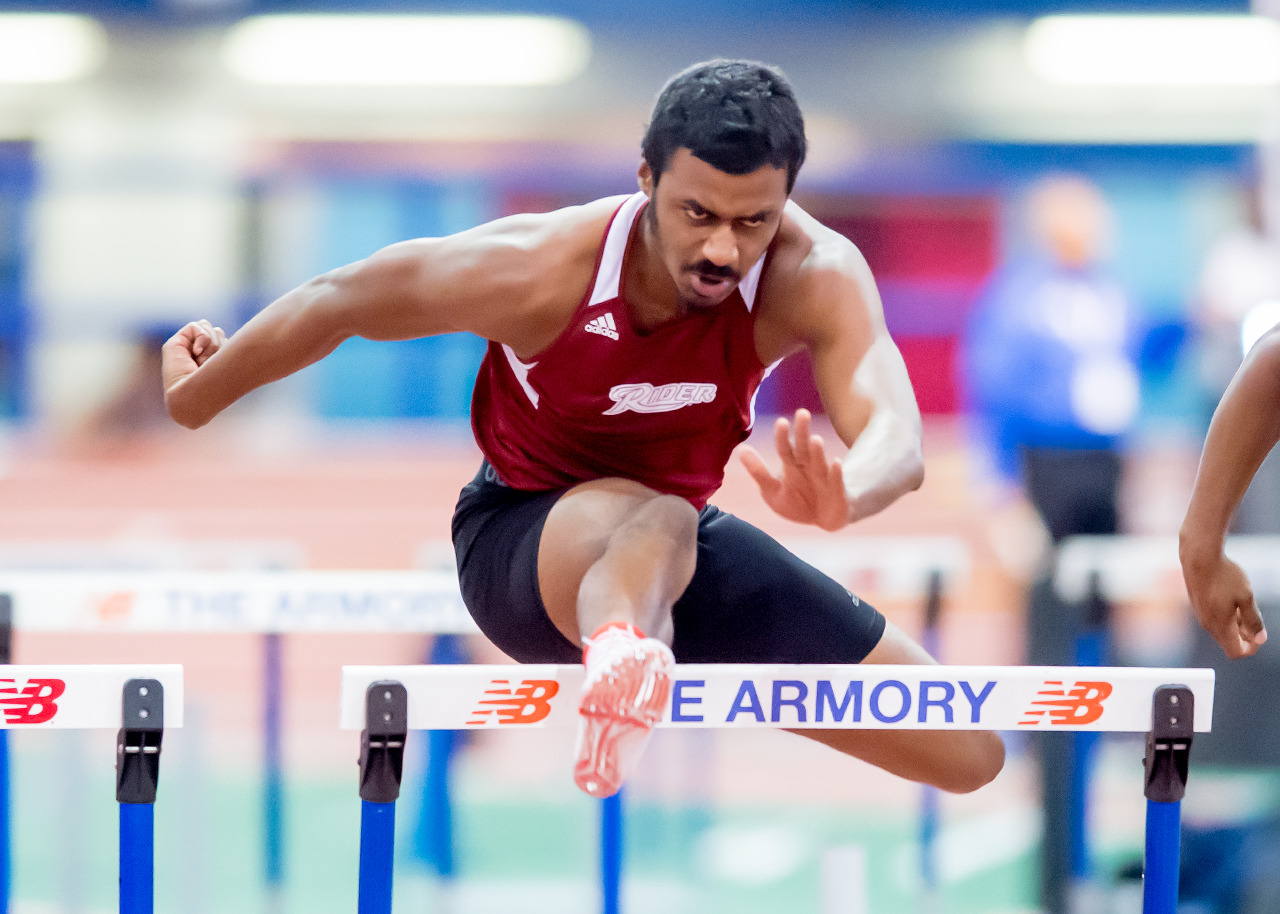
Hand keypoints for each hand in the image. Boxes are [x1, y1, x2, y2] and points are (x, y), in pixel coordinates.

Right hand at [162, 320, 224, 418]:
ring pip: (206, 326)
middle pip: (216, 331)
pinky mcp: (174, 344)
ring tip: (205, 361)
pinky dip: (201, 338)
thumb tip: (217, 330)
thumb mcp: (226, 362)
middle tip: (214, 363)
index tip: (226, 363)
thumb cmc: (216, 386)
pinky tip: (197, 354)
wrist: (195, 398)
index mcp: (212, 358)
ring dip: (211, 343)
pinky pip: (195, 326)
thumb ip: (220, 344)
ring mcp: (186, 348)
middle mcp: (199, 352)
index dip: (227, 345)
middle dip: (220, 344)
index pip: (222, 337)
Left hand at [740, 409, 848, 530]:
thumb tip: (741, 449)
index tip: (781, 422)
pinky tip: (836, 462)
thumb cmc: (797, 503)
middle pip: (804, 447)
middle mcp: (809, 467)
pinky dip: (836, 473)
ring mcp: (824, 478)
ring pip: (819, 462)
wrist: (824, 520)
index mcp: (792, 465)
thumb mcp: (772, 491)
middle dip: (803, 432)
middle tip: (802, 413)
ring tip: (815, 440)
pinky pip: (836, 481)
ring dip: (817, 452)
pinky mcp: (837, 492)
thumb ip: (759, 472)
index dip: (782, 436)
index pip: (785, 448)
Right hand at [1183, 552, 1266, 658]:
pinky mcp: (1197, 605)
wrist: (1198, 557)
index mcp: (1220, 625)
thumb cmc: (1223, 575)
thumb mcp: (1246, 597)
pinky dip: (1225, 615)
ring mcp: (1200, 614)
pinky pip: (1213, 618)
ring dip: (1235, 624)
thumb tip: (1260, 639)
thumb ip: (1254, 620)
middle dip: (1244, 636)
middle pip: (1228, 642)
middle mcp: (1207, 623)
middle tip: (1254, 617)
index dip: (1250, 649)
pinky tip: (1230, 598)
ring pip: (1221, 629)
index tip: (1259, 635)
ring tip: (1243, 603)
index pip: (1235, 652)